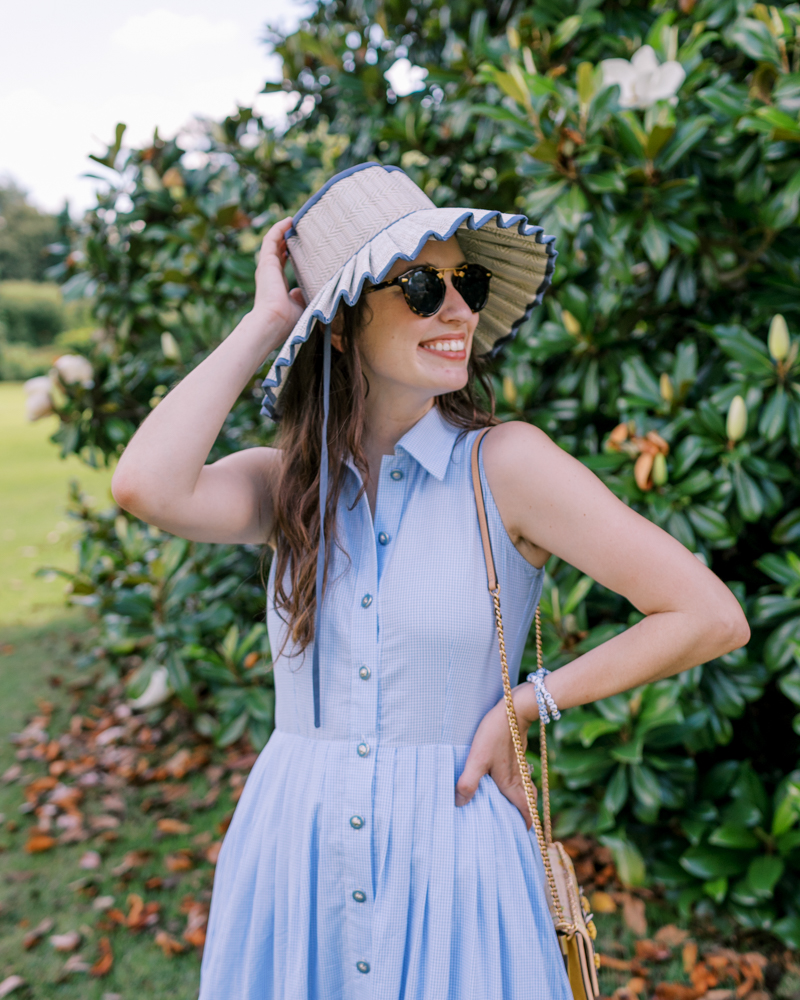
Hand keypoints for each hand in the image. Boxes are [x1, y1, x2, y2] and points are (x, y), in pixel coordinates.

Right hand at [251, 217, 306, 344]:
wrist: (274, 322)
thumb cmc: (286, 320)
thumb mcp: (299, 306)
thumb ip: (301, 296)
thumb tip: (303, 290)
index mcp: (277, 283)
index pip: (282, 262)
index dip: (289, 251)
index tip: (300, 243)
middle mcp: (270, 273)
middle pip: (277, 249)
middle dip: (286, 238)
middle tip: (299, 227)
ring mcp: (266, 266)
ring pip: (273, 241)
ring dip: (283, 230)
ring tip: (295, 220)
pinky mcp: (266, 261)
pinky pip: (272, 238)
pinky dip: (279, 228)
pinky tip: (289, 220)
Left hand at [455, 688, 537, 828]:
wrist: (514, 709)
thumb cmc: (495, 735)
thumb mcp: (477, 759)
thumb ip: (468, 782)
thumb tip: (460, 803)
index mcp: (511, 784)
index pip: (526, 812)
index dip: (526, 826)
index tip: (521, 837)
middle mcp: (520, 778)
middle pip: (527, 803)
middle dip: (524, 815)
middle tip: (514, 825)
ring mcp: (521, 766)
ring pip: (526, 789)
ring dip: (521, 800)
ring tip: (509, 806)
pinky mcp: (518, 755)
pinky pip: (522, 777)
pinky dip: (518, 785)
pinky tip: (503, 780)